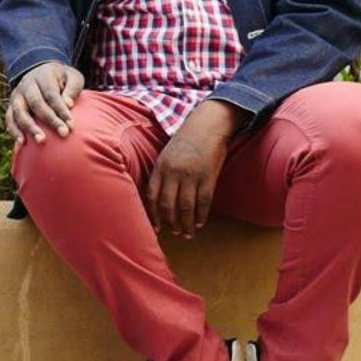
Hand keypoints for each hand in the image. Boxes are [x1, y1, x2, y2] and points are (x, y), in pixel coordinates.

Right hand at [6, 62, 84, 145]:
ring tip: (41, 140)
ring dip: (30, 127)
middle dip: (50, 120)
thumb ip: (73, 89)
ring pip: (20, 111)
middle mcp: (27, 84)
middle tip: (64, 134)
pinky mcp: (11, 105)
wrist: (42, 72)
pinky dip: (14, 131)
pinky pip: (10, 118)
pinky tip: (22, 143)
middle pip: (36, 103)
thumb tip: (68, 104)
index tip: (71, 125)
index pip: (51, 94)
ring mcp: (17, 95)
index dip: (61, 110)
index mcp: (43, 75)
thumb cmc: (63, 79)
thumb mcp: (73, 77)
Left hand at [146, 100, 246, 238]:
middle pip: (168, 205)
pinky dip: (201, 215)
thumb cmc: (185, 141)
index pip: (152, 196)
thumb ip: (161, 174)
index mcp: (160, 167)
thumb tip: (158, 199)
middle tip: (174, 232)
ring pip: (186, 207)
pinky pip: (203, 202)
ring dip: (186, 224)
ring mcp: (191, 175)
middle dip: (170, 222)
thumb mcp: (166, 154)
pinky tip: (199, 223)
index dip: (153, 215)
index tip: (156, 228)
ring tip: (187, 234)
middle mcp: (174, 172)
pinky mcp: (208, 177)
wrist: (207, 126)